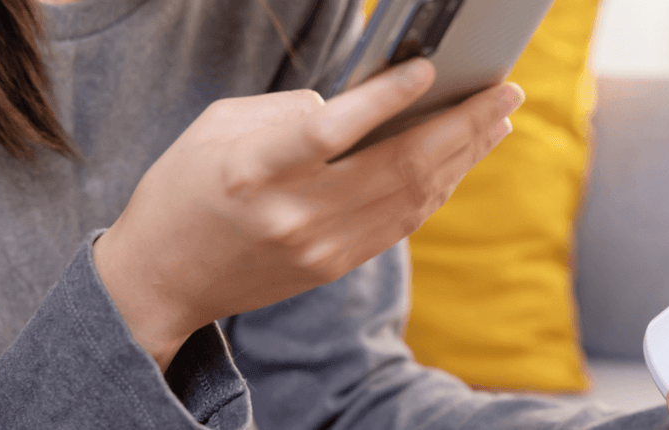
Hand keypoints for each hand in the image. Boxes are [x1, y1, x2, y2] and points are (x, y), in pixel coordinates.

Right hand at [92, 58, 523, 369]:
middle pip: (399, 166)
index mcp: (255, 170)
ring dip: (464, 155)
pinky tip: (461, 158)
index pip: (334, 130)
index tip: (432, 69)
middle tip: (505, 90)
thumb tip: (361, 104)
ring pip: (414, 198)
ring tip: (498, 120)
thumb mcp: (217, 127)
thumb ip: (289, 110)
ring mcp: (321, 247)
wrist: (163, 279)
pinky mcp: (335, 266)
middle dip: (464, 125)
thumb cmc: (183, 188)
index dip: (388, 98)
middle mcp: (295, 214)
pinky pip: (403, 222)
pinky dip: (438, 187)